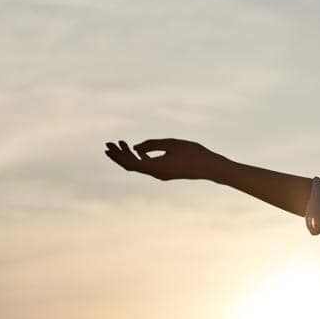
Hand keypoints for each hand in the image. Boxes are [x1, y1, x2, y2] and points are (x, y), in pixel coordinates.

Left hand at [104, 138, 225, 180]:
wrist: (211, 168)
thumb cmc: (193, 153)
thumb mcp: (171, 144)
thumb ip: (151, 145)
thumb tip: (135, 148)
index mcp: (155, 167)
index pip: (129, 163)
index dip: (117, 155)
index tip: (108, 145)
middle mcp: (155, 174)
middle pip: (131, 166)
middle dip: (119, 155)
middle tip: (109, 144)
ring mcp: (161, 175)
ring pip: (138, 167)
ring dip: (128, 156)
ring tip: (121, 144)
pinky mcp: (166, 173)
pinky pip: (147, 167)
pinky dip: (139, 159)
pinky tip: (138, 151)